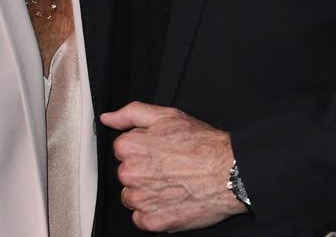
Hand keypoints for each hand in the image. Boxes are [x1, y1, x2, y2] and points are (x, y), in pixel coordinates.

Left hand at [101, 101, 246, 231]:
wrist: (227, 172)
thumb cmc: (201, 144)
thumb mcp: (166, 116)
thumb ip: (131, 113)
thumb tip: (108, 118)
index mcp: (131, 147)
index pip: (122, 148)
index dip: (142, 146)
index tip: (158, 149)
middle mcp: (131, 174)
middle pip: (126, 172)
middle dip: (142, 168)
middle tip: (168, 165)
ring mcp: (142, 200)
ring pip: (131, 196)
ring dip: (146, 191)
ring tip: (171, 182)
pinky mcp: (153, 222)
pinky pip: (141, 218)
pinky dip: (153, 211)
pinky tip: (171, 198)